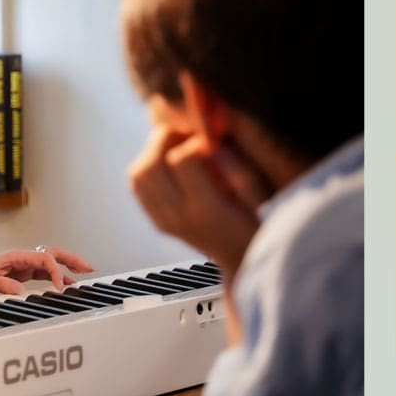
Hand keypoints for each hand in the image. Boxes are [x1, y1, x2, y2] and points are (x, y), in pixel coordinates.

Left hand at [0, 247, 92, 296]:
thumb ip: (3, 285)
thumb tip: (20, 291)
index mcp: (17, 256)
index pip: (44, 259)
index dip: (55, 271)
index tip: (60, 287)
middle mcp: (24, 258)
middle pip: (54, 254)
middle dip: (72, 260)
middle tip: (88, 268)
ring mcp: (25, 264)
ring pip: (52, 261)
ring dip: (69, 266)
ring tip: (85, 272)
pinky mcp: (25, 272)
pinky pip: (46, 272)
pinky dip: (59, 276)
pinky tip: (68, 284)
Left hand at [127, 124, 267, 275]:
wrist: (244, 259)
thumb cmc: (257, 224)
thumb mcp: (256, 194)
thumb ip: (234, 165)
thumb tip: (209, 141)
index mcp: (206, 209)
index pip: (180, 159)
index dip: (193, 141)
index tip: (209, 143)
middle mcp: (180, 217)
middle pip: (150, 165)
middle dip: (164, 140)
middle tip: (185, 136)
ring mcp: (166, 222)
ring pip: (137, 175)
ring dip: (152, 153)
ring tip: (175, 148)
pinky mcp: (160, 223)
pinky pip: (138, 187)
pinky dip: (148, 168)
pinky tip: (169, 166)